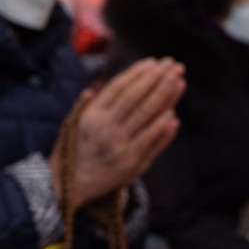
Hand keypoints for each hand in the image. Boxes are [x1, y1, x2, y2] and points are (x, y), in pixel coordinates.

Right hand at [50, 58, 184, 208]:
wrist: (69, 187)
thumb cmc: (71, 151)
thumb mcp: (70, 124)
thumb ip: (84, 105)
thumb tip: (94, 88)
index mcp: (92, 115)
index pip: (119, 88)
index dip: (138, 73)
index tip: (153, 62)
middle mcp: (106, 128)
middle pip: (137, 98)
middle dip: (158, 79)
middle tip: (174, 64)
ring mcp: (121, 146)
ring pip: (148, 116)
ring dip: (166, 96)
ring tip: (179, 81)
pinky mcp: (132, 164)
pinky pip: (152, 141)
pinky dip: (164, 127)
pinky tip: (174, 113)